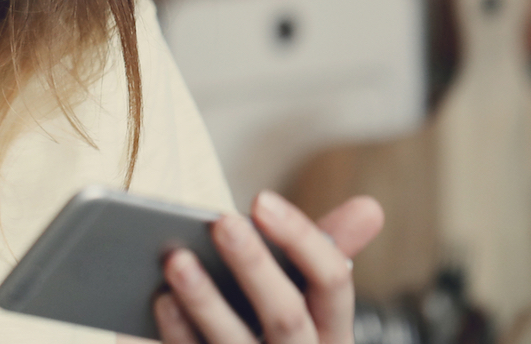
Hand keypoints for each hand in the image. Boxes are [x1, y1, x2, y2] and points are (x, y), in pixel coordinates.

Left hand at [154, 191, 384, 343]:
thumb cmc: (276, 331)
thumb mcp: (308, 299)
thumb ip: (326, 250)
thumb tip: (370, 207)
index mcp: (332, 332)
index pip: (333, 281)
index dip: (301, 238)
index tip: (260, 200)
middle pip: (286, 316)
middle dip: (253, 266)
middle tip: (220, 221)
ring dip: (205, 300)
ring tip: (176, 258)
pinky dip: (177, 333)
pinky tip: (160, 301)